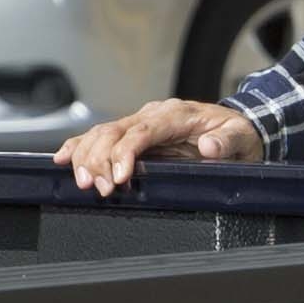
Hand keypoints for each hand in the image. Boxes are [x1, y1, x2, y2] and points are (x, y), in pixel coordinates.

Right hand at [63, 100, 256, 194]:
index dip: (125, 152)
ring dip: (86, 157)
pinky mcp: (132, 134)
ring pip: (101, 133)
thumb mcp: (241, 139)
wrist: (236, 128)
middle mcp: (153, 115)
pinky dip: (79, 147)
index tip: (120, 176)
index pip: (143, 130)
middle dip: (100, 159)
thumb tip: (209, 147)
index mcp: (176, 115)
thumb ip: (227, 142)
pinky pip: (99, 137)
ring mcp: (140, 123)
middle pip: (114, 131)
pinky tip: (62, 158)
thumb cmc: (237, 135)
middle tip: (98, 187)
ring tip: (83, 182)